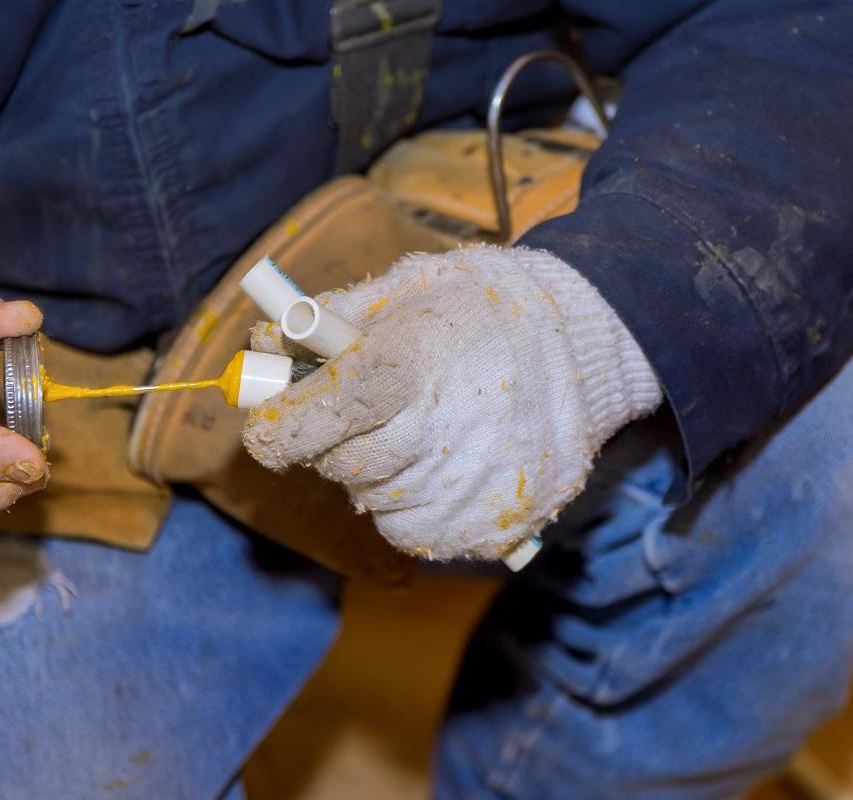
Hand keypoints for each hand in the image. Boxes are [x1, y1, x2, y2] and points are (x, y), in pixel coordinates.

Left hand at [243, 245, 660, 560]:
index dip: (284, 422)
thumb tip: (265, 349)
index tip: (267, 425)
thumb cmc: (484, 311)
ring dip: (377, 473)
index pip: (326, 411)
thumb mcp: (410, 288)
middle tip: (371, 410)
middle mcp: (441, 436)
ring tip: (424, 430)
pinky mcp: (490, 529)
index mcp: (413, 367)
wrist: (587, 347)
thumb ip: (332, 320)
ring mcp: (468, 491)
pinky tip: (444, 465)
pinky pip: (411, 533)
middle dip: (335, 440)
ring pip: (373, 502)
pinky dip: (411, 505)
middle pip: (342, 464)